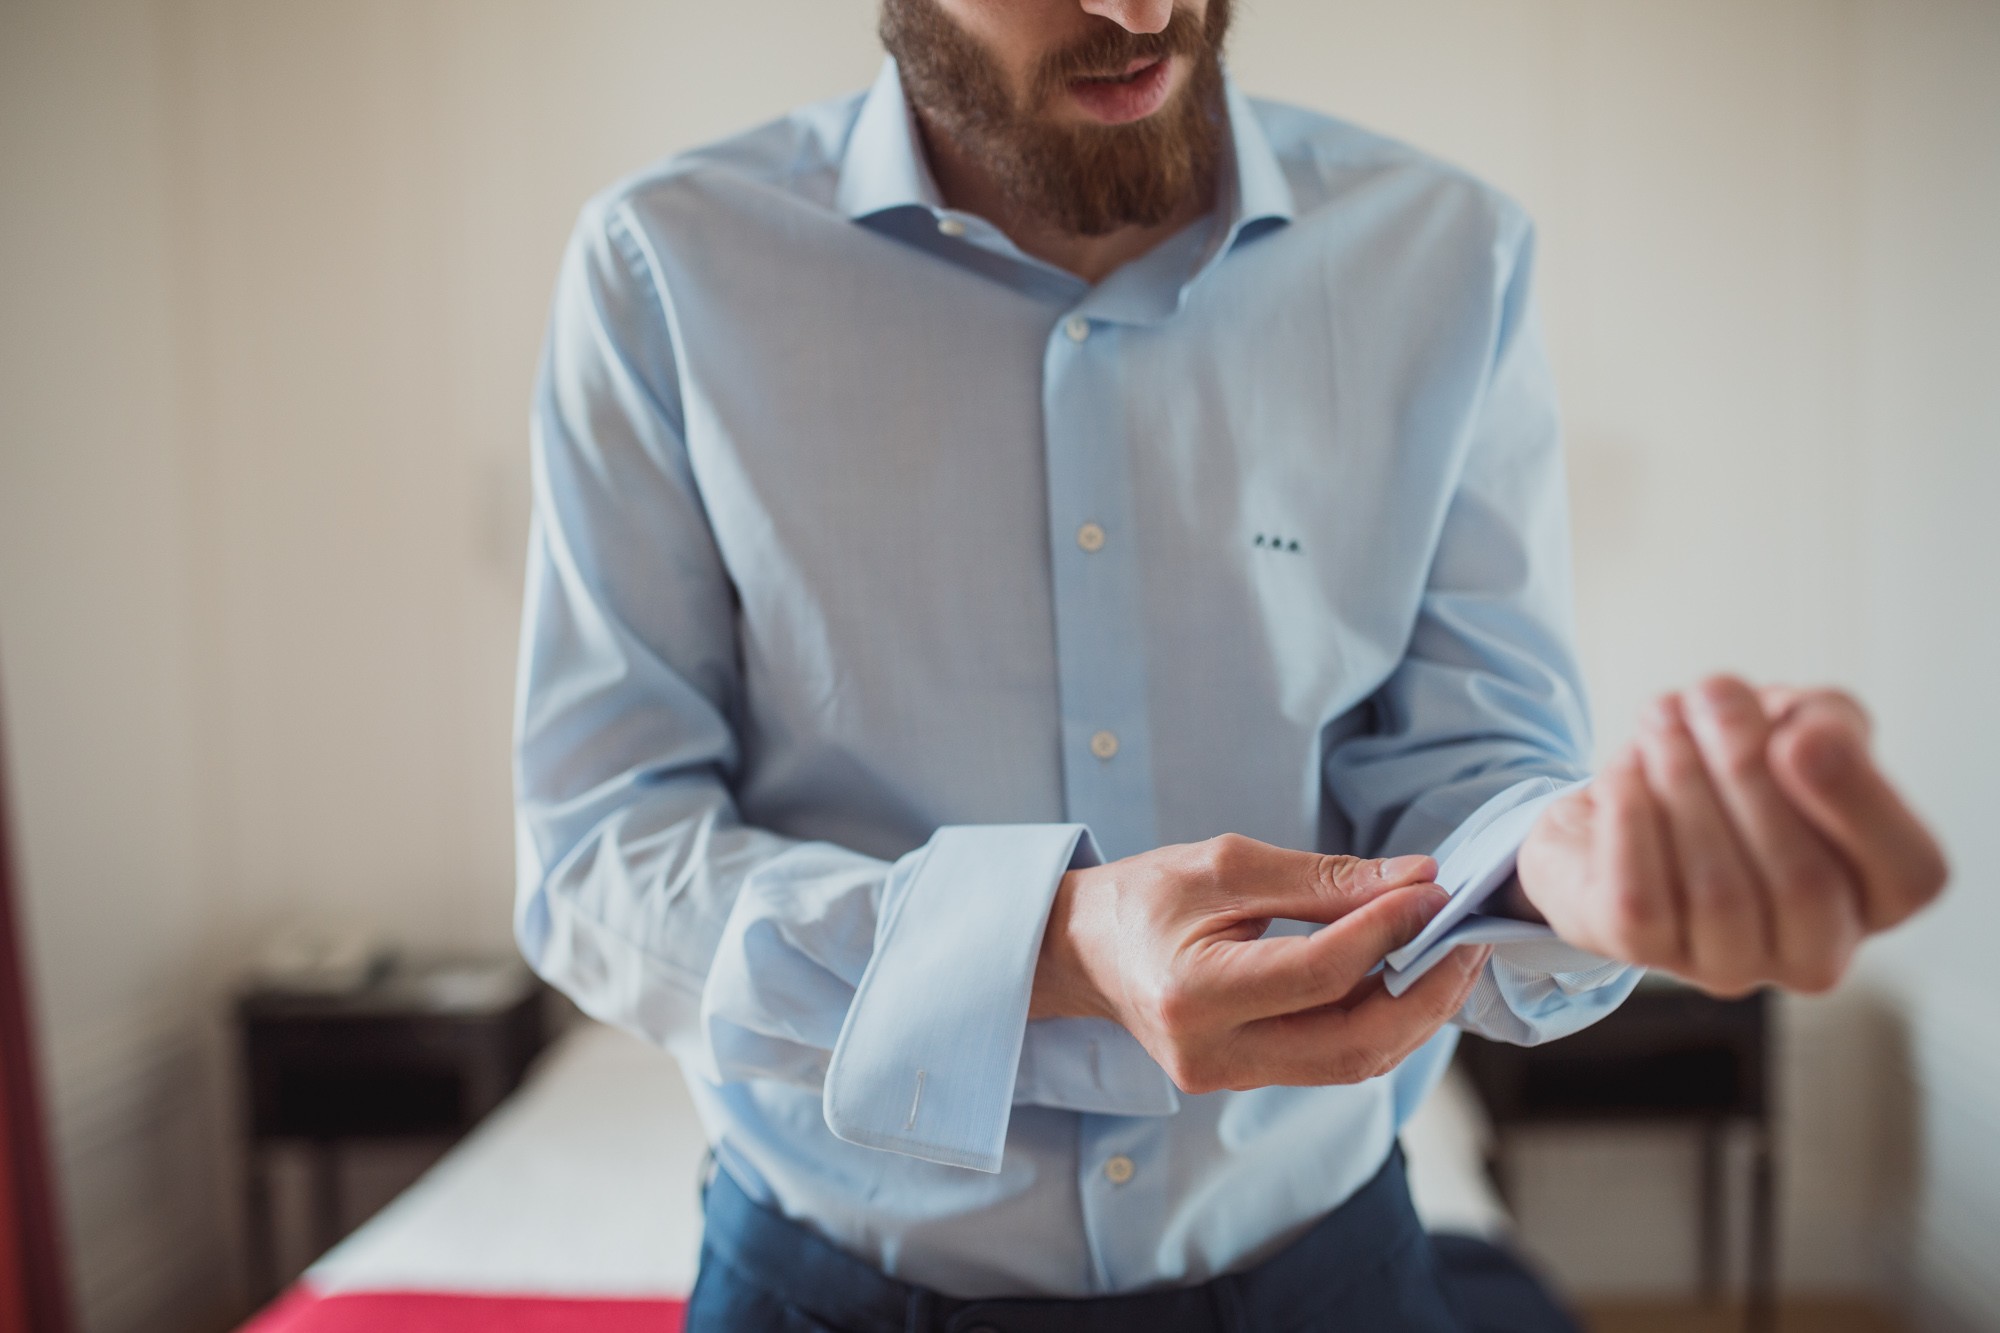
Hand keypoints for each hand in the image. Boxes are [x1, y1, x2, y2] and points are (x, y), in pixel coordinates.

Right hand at [1032, 835, 1492, 1093]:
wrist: (1084, 950)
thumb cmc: (1146, 897)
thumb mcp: (1225, 864)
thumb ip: (1322, 879)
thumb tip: (1415, 880)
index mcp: (1193, 993)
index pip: (1319, 973)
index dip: (1387, 932)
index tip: (1433, 891)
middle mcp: (1211, 1054)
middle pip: (1352, 1043)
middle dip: (1425, 992)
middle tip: (1467, 938)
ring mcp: (1230, 1079)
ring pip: (1354, 1062)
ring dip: (1415, 1012)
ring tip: (1450, 954)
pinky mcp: (1248, 1080)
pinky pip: (1334, 1058)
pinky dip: (1381, 1020)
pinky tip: (1407, 977)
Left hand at [1517, 677, 1947, 994]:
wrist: (1623, 800)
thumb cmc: (1736, 769)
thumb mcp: (1804, 724)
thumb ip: (1830, 723)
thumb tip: (1806, 740)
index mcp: (1876, 895)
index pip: (1909, 876)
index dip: (1859, 804)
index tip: (1798, 733)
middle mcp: (1813, 951)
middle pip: (1803, 881)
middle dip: (1747, 771)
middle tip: (1710, 695)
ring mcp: (1727, 964)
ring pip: (1718, 891)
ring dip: (1683, 782)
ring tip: (1663, 719)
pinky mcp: (1642, 952)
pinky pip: (1640, 899)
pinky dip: (1631, 820)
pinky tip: (1626, 774)